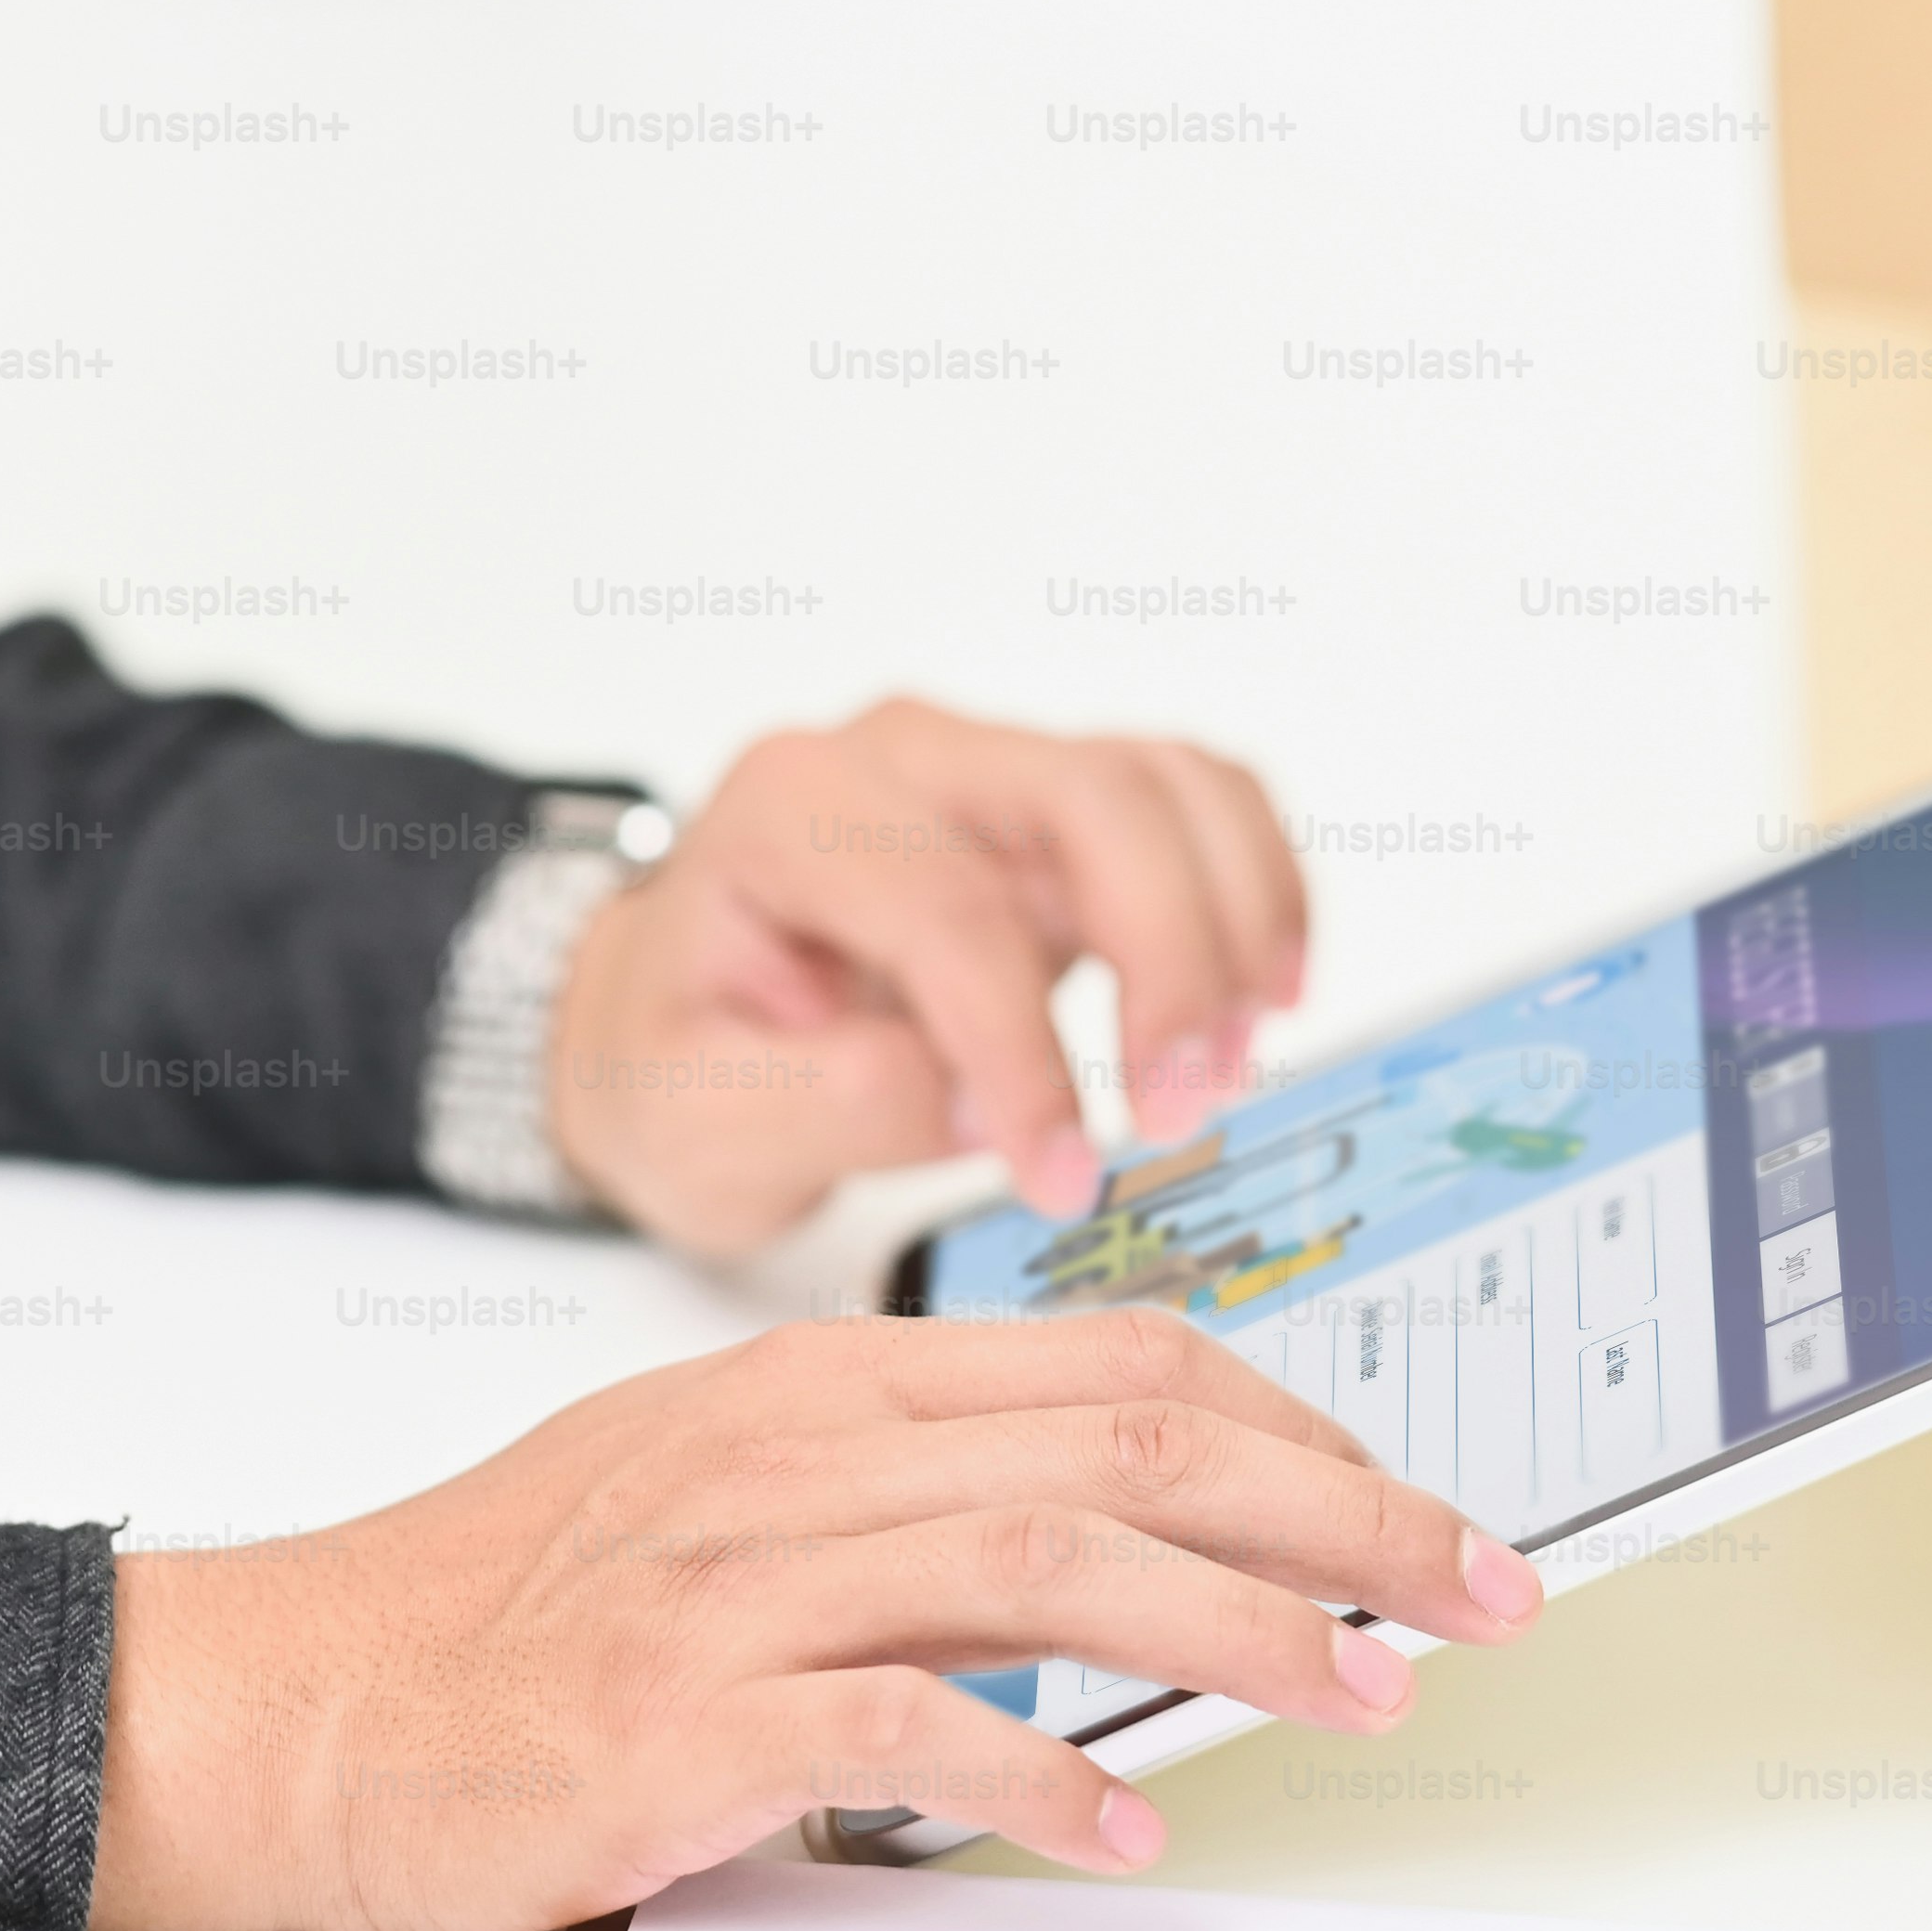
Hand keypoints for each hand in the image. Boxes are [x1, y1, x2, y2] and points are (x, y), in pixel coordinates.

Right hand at [82, 1310, 1539, 1930]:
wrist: (305, 1699)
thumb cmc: (511, 1608)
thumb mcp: (726, 1479)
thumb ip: (911, 1480)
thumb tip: (1106, 1524)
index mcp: (834, 1383)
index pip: (1131, 1360)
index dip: (1309, 1427)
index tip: (1422, 1511)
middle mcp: (807, 1451)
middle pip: (1139, 1441)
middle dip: (1349, 1518)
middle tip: (1483, 1591)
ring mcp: (746, 1578)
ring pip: (1057, 1558)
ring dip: (1245, 1631)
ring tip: (1366, 1698)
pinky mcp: (690, 1716)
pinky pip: (906, 1728)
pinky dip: (1041, 1775)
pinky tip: (1130, 1830)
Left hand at [547, 699, 1306, 1259]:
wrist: (672, 1021)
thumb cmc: (677, 1060)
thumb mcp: (692, 1121)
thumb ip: (817, 1104)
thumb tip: (963, 1095)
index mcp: (790, 811)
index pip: (947, 908)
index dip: (1023, 1052)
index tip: (1058, 1172)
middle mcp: (902, 758)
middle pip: (1093, 801)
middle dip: (1167, 961)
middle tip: (1177, 1112)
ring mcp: (994, 773)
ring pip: (1169, 784)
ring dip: (1231, 923)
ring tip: (1222, 1068)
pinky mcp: (1065, 814)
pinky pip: (1198, 802)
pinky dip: (1253, 888)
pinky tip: (1259, 995)